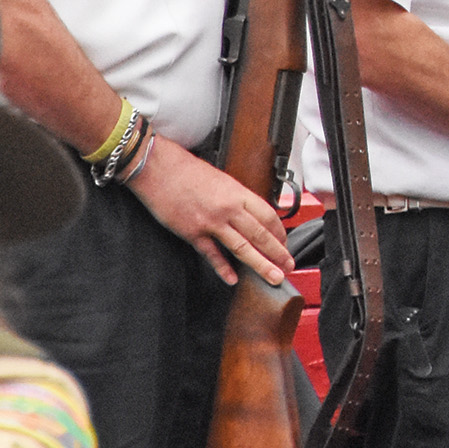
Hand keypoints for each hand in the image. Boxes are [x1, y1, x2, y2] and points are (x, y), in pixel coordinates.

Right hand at [126, 139, 292, 287]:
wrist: (160, 168)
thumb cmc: (189, 172)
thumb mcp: (222, 180)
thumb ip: (236, 198)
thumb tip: (250, 214)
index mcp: (239, 193)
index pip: (268, 216)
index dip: (280, 233)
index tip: (285, 244)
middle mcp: (229, 208)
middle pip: (260, 234)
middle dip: (278, 253)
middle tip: (289, 266)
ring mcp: (211, 222)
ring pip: (242, 247)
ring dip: (260, 264)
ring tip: (273, 276)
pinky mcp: (192, 232)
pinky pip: (212, 254)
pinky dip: (223, 268)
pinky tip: (232, 279)